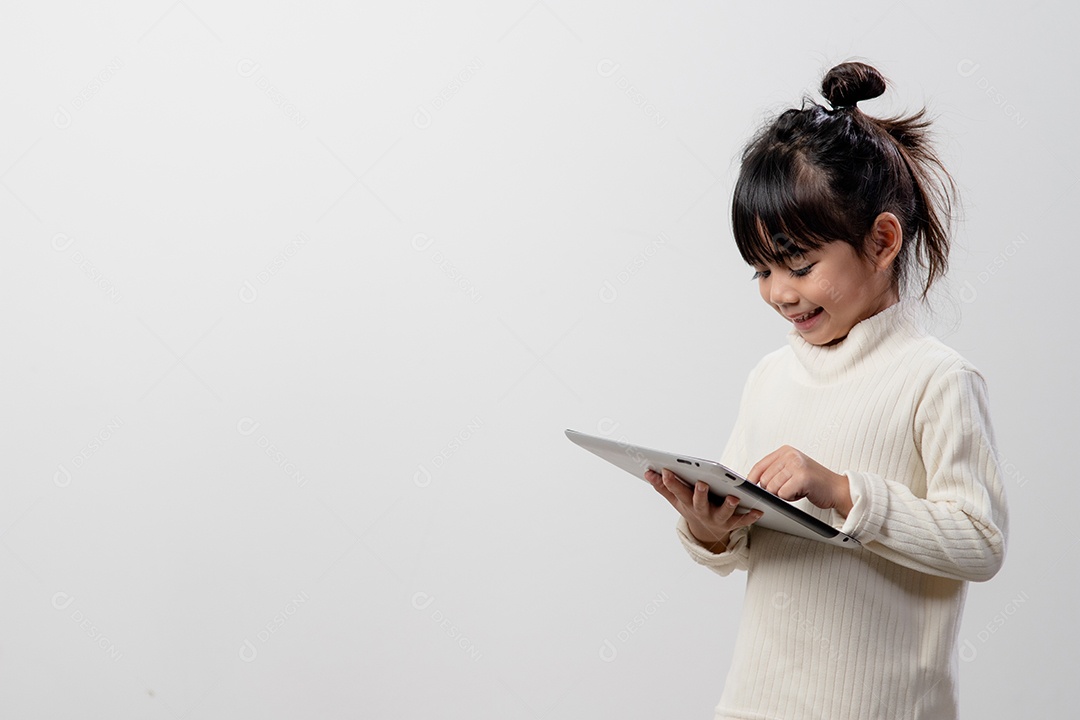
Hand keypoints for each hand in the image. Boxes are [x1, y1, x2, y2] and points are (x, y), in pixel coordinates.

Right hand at [645, 467, 761, 552]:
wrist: (708, 533)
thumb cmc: (692, 508)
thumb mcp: (676, 500)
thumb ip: (663, 487)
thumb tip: (648, 472)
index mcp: (687, 503)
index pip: (677, 492)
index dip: (671, 482)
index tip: (666, 470)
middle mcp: (701, 511)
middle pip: (699, 503)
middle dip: (700, 494)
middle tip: (701, 483)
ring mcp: (717, 519)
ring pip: (723, 513)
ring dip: (728, 506)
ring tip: (733, 497)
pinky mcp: (732, 523)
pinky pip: (742, 521)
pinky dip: (750, 516)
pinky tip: (758, 511)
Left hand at [746, 445, 852, 515]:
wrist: (837, 489)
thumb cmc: (813, 482)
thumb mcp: (791, 470)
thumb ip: (774, 471)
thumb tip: (752, 482)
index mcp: (785, 451)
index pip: (759, 466)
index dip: (752, 479)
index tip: (749, 488)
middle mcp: (790, 455)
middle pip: (764, 480)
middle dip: (773, 490)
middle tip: (789, 489)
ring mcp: (797, 465)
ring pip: (772, 488)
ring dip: (783, 495)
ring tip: (797, 489)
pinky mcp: (802, 477)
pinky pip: (783, 494)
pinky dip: (790, 498)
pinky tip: (802, 492)